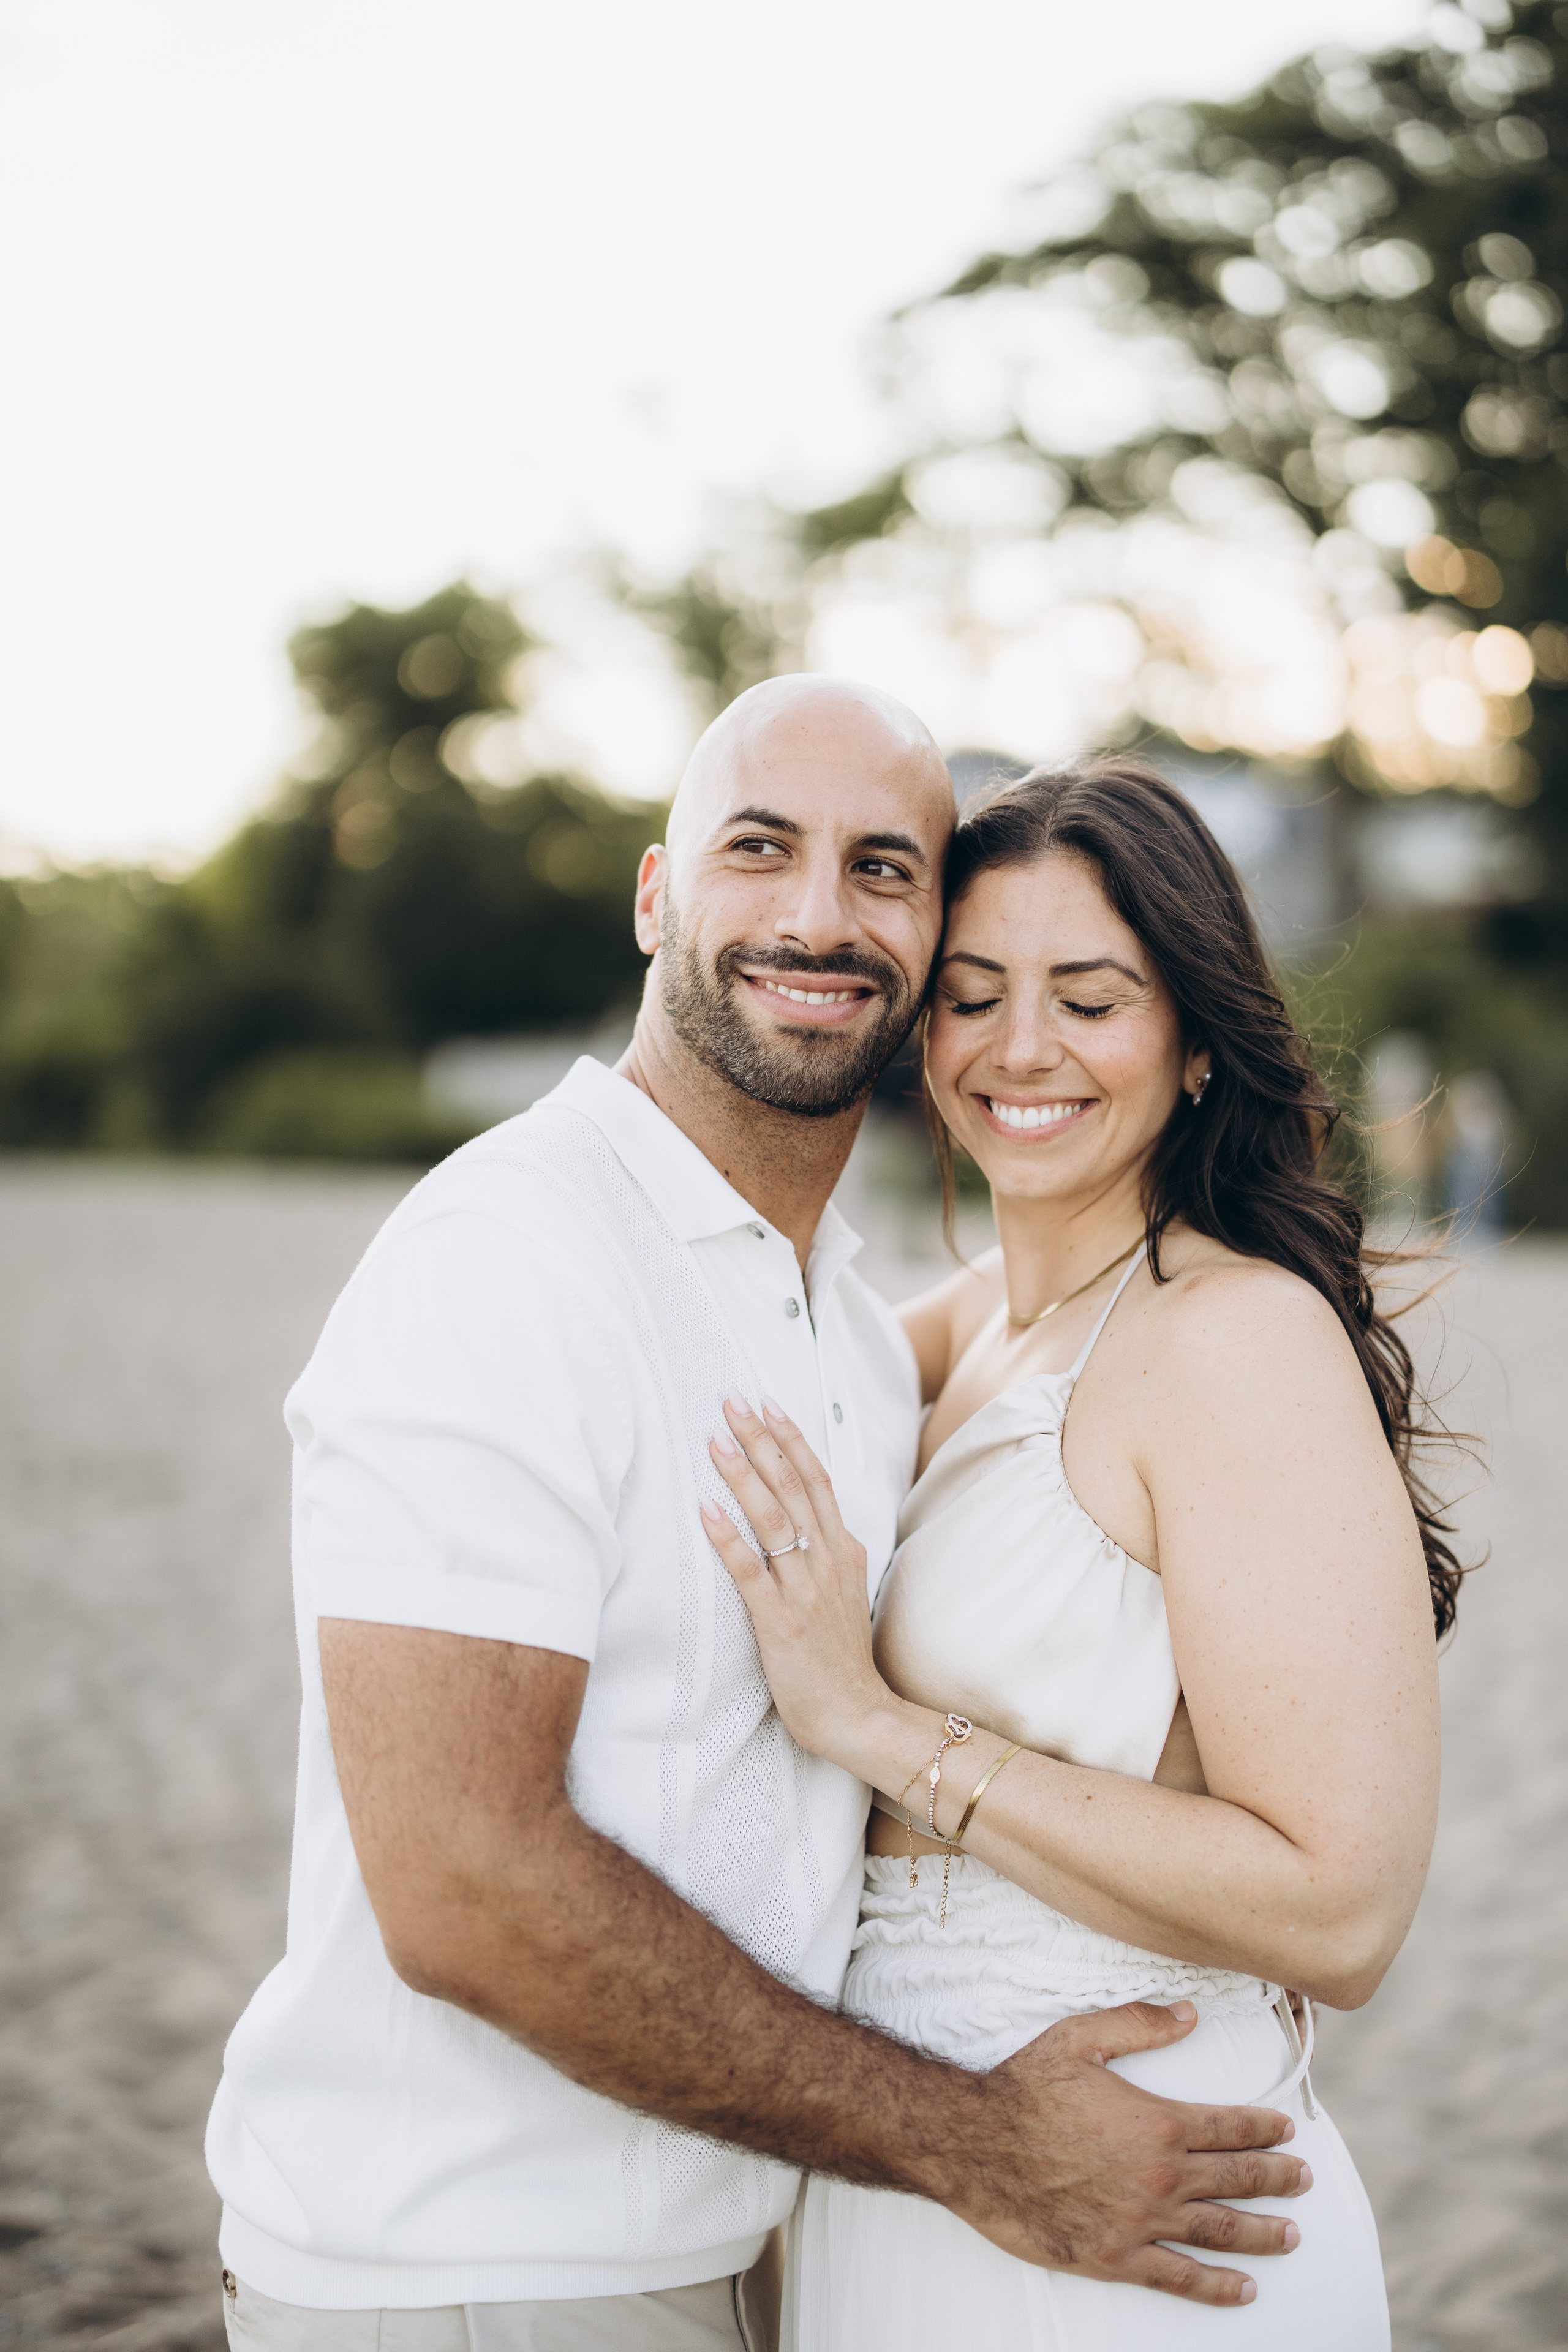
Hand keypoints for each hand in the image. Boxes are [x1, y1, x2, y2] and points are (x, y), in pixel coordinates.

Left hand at [702, 1393, 896, 1765]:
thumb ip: (828, 1553)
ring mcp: (805, 1591)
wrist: (859, 1716)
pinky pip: (750, 1572)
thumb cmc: (843, 1659)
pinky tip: (707, 1510)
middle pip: (794, 1486)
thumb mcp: (846, 1592)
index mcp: (844, 1551)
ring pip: (774, 1519)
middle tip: (732, 1401)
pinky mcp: (781, 1623)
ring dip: (743, 1475)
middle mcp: (827, 1562)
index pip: (817, 1480)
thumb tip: (809, 1520)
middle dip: (762, 1439)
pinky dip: (728, 1538)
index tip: (767, 1404)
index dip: (791, 1439)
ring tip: (716, 1440)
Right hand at [963, 2001, 1308, 2303]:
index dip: (1264, 2128)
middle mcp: (1160, 2176)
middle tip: (1304, 2180)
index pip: (1230, 2127)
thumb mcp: (1079, 2038)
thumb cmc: (1024, 2088)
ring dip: (1263, 2233)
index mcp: (1158, 2122)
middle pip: (1237, 2179)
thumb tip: (1191, 2013)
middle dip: (1278, 2179)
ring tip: (1292, 2235)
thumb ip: (1140, 2023)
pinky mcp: (1116, 2258)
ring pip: (1220, 2231)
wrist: (975, 2146)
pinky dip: (1218, 2286)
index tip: (1287, 2130)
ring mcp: (1141, 2221)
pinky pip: (1180, 2278)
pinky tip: (1244, 2289)